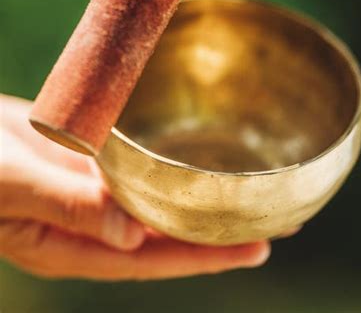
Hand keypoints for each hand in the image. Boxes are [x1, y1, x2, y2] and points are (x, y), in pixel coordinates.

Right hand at [0, 95, 269, 278]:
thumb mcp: (11, 185)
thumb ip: (67, 204)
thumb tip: (132, 234)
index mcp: (68, 244)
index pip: (149, 258)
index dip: (202, 255)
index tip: (256, 248)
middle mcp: (84, 223)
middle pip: (160, 235)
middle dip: (214, 233)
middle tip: (277, 224)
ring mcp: (83, 191)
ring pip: (150, 200)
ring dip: (194, 198)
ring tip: (244, 194)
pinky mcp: (81, 159)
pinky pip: (130, 168)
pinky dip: (162, 166)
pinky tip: (187, 161)